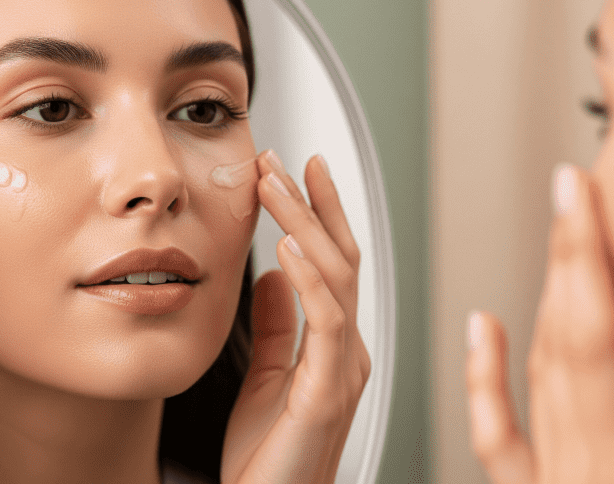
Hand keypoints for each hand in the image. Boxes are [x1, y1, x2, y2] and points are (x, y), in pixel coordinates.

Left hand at [221, 150, 369, 483]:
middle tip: (283, 159)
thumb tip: (274, 278)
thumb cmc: (266, 460)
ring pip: (337, 280)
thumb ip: (277, 328)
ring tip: (275, 185)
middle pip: (341, 260)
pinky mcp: (328, 394)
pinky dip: (311, 280)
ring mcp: (344, 371)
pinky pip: (326, 325)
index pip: (333, 265)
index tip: (295, 170)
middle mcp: (348, 352)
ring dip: (306, 226)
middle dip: (314, 204)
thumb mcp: (265, 378)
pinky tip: (287, 248)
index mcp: (334, 347)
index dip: (318, 214)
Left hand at [465, 164, 613, 482]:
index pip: (599, 338)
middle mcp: (581, 465)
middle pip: (570, 340)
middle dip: (571, 255)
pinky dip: (486, 373)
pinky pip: (497, 432)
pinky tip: (485, 324)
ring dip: (549, 296)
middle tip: (571, 187)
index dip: (588, 257)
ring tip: (560, 235)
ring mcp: (553, 477)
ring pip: (543, 370)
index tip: (581, 195)